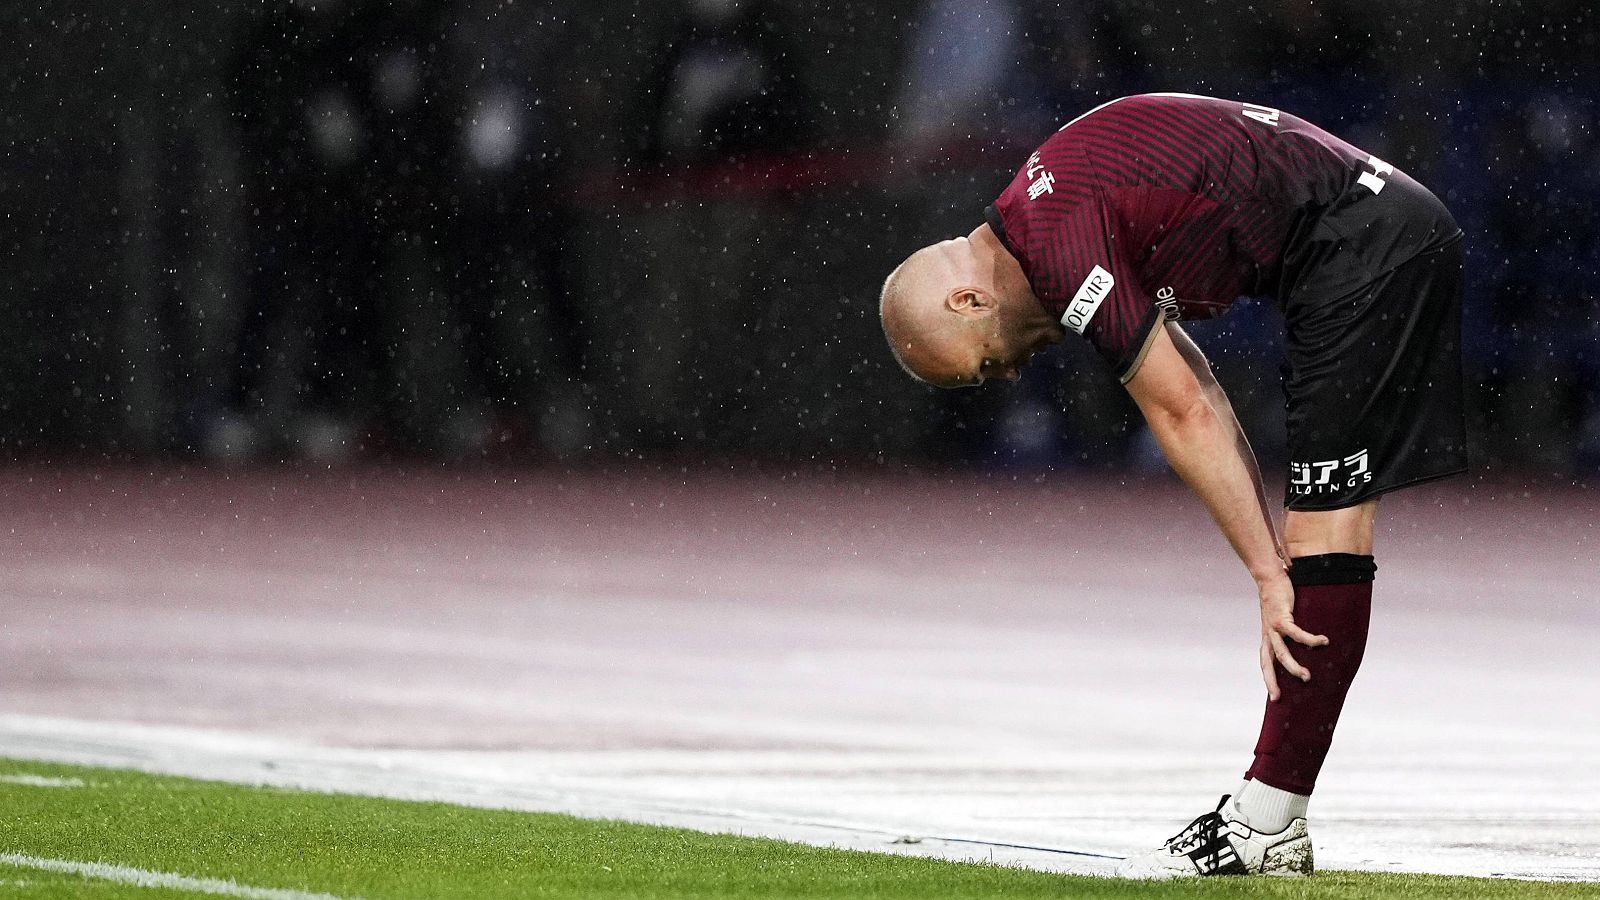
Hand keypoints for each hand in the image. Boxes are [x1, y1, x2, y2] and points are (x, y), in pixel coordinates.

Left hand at [1258, 575, 1327, 700]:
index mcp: (1268, 638)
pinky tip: (1324, 642)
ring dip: (1293, 666)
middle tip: (1279, 697)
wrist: (1269, 578)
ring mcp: (1273, 627)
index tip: (1274, 698)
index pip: (1266, 663)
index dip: (1269, 679)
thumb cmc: (1279, 599)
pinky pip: (1297, 633)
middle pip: (1269, 663)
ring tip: (1307, 676)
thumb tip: (1310, 641)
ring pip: (1281, 653)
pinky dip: (1310, 639)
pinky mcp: (1281, 617)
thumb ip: (1293, 631)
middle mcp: (1268, 635)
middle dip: (1273, 680)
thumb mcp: (1283, 619)